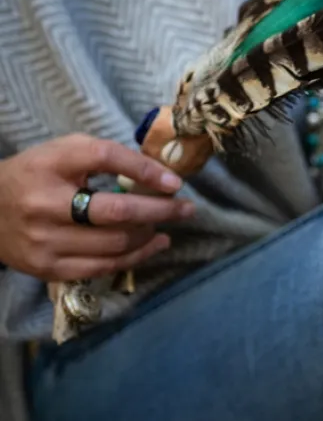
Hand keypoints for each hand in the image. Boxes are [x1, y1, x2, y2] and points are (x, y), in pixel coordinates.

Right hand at [0, 134, 193, 281]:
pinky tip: (154, 245)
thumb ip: (107, 156)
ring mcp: (44, 240)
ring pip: (115, 243)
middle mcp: (44, 203)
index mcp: (50, 165)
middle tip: (187, 208)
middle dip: (160, 210)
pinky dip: (136, 256)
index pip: (104, 158)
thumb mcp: (65, 152)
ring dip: (150, 234)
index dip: (144, 169)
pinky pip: (103, 267)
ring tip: (167, 225)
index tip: (174, 182)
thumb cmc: (36, 175)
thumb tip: (160, 175)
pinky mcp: (46, 268)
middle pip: (116, 211)